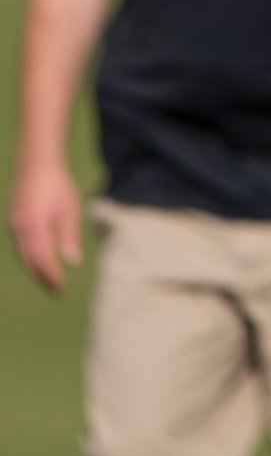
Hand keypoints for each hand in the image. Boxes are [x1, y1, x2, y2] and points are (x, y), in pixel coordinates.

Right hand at [9, 162, 83, 294]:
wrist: (36, 164)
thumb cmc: (58, 185)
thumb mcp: (69, 209)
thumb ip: (69, 236)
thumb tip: (73, 261)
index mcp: (35, 227)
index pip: (42, 260)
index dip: (51, 276)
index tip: (61, 288)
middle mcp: (20, 230)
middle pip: (29, 263)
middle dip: (42, 278)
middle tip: (56, 292)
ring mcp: (14, 226)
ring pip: (22, 256)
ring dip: (35, 270)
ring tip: (49, 281)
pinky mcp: (13, 222)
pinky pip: (20, 247)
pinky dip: (29, 258)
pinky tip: (39, 262)